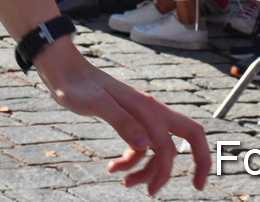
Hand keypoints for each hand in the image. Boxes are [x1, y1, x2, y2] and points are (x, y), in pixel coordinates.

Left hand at [34, 42, 210, 193]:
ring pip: (158, 149)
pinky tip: (113, 169)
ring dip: (147, 170)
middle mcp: (150, 110)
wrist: (64, 72)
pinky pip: (140, 146)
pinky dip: (131, 161)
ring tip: (126, 184)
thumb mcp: (96, 103)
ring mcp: (141, 116)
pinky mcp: (129, 120)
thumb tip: (145, 144)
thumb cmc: (78, 86)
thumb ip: (121, 121)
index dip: (188, 166)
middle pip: (187, 136)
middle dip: (195, 161)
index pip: (173, 143)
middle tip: (195, 186)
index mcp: (147, 108)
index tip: (194, 188)